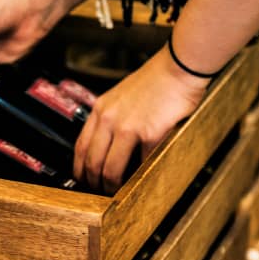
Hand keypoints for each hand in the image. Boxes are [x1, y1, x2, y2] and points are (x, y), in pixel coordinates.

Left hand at [73, 45, 210, 193]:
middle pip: (92, 161)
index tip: (82, 179)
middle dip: (94, 182)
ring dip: (112, 185)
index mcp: (100, 109)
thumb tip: (107, 146)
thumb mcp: (120, 96)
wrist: (178, 67)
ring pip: (111, 168)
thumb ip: (111, 118)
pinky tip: (140, 178)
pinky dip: (140, 174)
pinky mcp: (149, 133)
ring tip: (116, 191)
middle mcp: (109, 118)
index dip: (79, 168)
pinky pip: (141, 162)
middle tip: (98, 192)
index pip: (80, 146)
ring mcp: (128, 127)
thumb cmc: (156, 81)